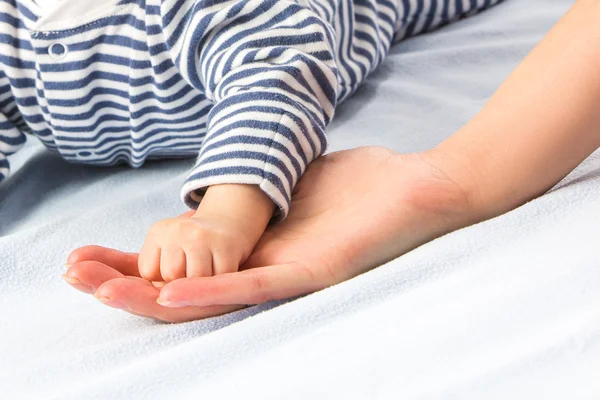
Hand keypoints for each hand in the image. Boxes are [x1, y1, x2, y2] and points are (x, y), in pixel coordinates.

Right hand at [64, 146, 478, 321]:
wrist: (423, 187)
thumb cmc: (363, 187)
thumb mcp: (293, 183)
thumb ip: (255, 193)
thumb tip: (220, 181)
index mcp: (256, 251)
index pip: (184, 263)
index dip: (135, 260)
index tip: (91, 253)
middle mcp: (264, 271)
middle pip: (184, 286)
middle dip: (128, 281)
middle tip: (77, 277)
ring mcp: (287, 277)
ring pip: (209, 297)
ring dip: (153, 294)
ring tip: (103, 288)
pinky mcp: (311, 273)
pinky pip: (253, 288)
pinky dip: (209, 292)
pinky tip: (169, 293)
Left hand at [138, 184, 274, 281]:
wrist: (231, 222)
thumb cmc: (194, 247)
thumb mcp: (164, 251)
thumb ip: (148, 272)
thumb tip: (144, 298)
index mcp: (159, 231)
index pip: (149, 272)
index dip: (162, 280)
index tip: (176, 268)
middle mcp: (179, 229)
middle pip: (171, 276)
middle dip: (182, 284)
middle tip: (194, 271)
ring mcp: (204, 236)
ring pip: (194, 281)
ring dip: (204, 286)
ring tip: (208, 272)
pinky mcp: (227, 246)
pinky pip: (218, 280)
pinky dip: (221, 283)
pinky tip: (223, 270)